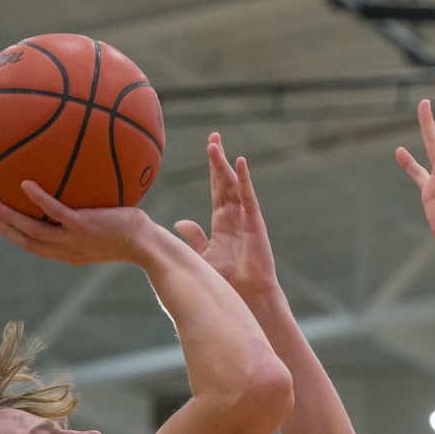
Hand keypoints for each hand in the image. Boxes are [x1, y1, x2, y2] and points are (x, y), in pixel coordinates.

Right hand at [0, 182, 151, 265]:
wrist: (147, 245)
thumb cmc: (134, 236)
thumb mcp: (108, 233)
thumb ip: (93, 223)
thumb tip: (89, 203)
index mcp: (73, 254)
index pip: (40, 249)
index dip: (20, 239)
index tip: (5, 228)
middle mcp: (69, 251)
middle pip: (30, 243)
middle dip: (8, 231)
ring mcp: (74, 239)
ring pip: (34, 231)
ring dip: (12, 219)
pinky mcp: (83, 226)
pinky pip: (55, 211)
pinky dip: (39, 199)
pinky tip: (26, 184)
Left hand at [173, 133, 278, 295]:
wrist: (245, 297)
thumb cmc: (227, 282)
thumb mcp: (204, 257)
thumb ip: (194, 238)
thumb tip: (179, 223)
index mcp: (223, 223)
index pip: (217, 190)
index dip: (212, 170)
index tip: (209, 150)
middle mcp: (235, 217)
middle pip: (225, 182)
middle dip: (218, 159)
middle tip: (213, 136)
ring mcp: (246, 219)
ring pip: (234, 186)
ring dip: (224, 165)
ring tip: (215, 145)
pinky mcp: (255, 224)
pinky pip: (248, 198)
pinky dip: (244, 181)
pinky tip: (240, 163)